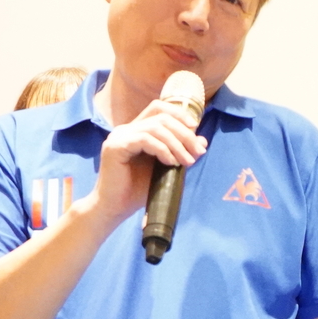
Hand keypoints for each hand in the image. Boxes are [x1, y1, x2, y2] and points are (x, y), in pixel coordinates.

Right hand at [86, 98, 206, 224]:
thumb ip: (181, 153)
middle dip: (184, 132)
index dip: (179, 114)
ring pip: (155, 127)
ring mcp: (119, 136)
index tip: (195, 130)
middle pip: (160, 116)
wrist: (114, 209)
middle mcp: (126, 129)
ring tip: (186, 161)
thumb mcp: (166, 168)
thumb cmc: (137, 191)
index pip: (158, 109)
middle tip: (197, 151)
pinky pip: (144, 139)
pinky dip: (162, 149)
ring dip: (176, 143)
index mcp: (135, 130)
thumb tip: (203, 141)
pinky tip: (170, 162)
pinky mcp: (115, 147)